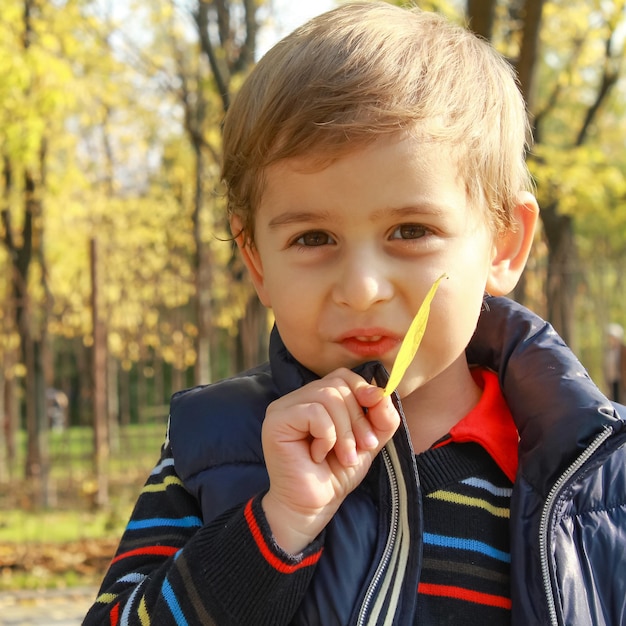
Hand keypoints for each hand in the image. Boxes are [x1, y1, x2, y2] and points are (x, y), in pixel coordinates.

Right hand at [261, 368, 399, 553]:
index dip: (364, 392)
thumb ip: (380, 417)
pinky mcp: (276, 420)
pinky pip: (314, 413)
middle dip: (358, 419)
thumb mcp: (367, 441)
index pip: (344, 375)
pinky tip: (318, 455)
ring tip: (343, 456)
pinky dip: (327, 436)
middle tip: (362, 448)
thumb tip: (381, 393)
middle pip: (338, 385)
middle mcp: (297, 397)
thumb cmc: (335, 474)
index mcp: (316, 397)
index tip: (376, 422)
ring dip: (345, 432)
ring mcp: (283, 407)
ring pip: (328, 397)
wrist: (312, 507)